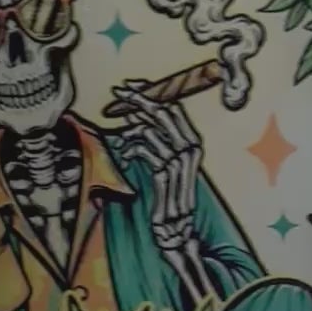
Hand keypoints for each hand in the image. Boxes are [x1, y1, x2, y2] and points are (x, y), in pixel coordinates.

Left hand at [111, 85, 201, 251]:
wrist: (175, 224)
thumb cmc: (168, 192)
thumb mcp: (164, 159)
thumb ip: (154, 137)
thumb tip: (134, 115)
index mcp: (193, 140)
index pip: (173, 106)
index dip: (151, 93)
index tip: (131, 85)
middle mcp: (190, 148)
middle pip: (161, 112)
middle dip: (137, 99)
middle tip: (118, 92)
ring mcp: (179, 161)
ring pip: (149, 130)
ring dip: (131, 131)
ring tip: (123, 141)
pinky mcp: (165, 174)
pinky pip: (144, 150)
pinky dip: (131, 148)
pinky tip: (126, 154)